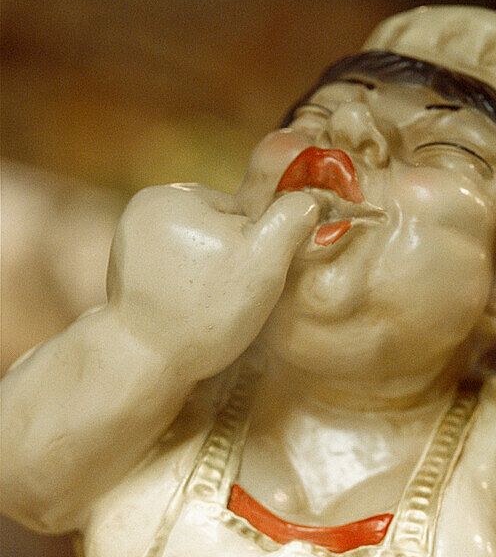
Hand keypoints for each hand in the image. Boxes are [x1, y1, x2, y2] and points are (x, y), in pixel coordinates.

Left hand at [106, 184, 318, 380]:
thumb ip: (287, 223)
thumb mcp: (261, 263)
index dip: (253, 249)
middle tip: (220, 297)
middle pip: (215, 228)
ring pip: (197, 248)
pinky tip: (184, 307)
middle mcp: (145, 207)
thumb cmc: (206, 313)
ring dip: (207, 272)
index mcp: (173, 195)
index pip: (240, 214)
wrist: (145, 361)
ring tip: (202, 304)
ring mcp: (131, 237)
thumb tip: (308, 200)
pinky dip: (185, 284)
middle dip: (225, 258)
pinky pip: (176, 266)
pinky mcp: (127, 267)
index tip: (238, 282)